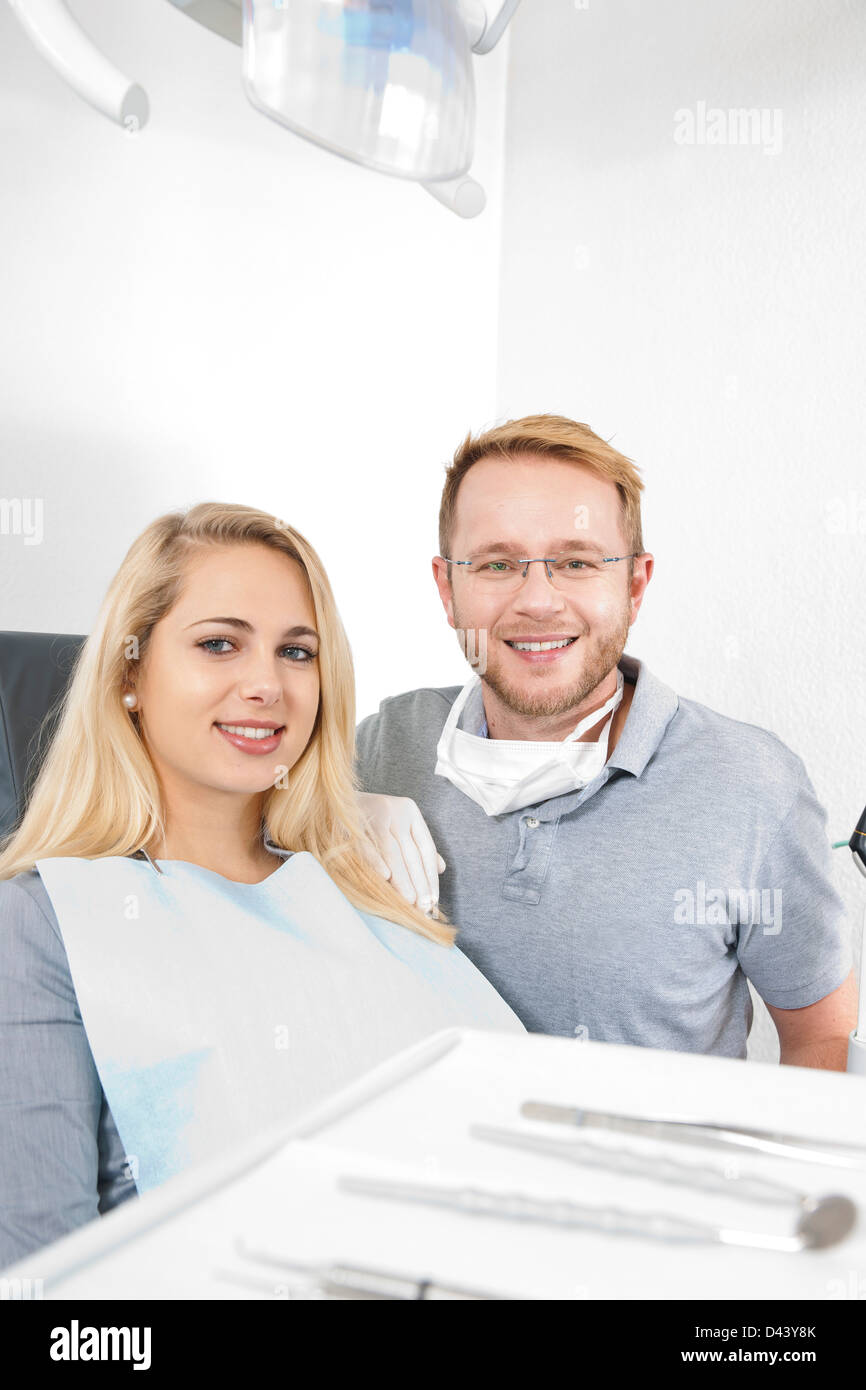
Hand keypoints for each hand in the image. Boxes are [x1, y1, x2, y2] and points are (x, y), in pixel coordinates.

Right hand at [357, 792, 445, 914]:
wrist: (334, 798)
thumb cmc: (370, 817)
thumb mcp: (398, 825)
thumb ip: (417, 845)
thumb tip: (441, 868)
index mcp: (410, 811)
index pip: (426, 848)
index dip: (430, 875)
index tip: (434, 898)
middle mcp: (396, 810)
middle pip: (412, 853)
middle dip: (419, 882)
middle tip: (424, 906)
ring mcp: (376, 813)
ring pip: (393, 852)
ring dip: (402, 879)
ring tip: (409, 901)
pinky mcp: (355, 818)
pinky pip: (367, 844)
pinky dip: (376, 861)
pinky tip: (385, 878)